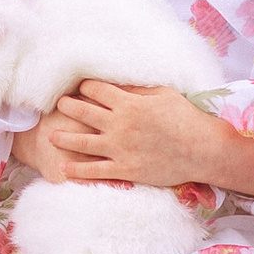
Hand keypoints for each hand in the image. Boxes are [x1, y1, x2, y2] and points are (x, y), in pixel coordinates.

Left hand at [28, 82, 253, 196]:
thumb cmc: (186, 118)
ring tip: (51, 135)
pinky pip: (95, 171)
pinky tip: (63, 168)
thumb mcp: (162, 94)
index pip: (95, 89)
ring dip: (64, 138)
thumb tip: (116, 83)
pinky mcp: (126, 170)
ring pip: (82, 143)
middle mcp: (120, 124)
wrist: (203, 150)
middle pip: (82, 112)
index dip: (84, 87)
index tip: (78, 87)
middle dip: (67, 106)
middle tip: (58, 105)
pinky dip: (76, 170)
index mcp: (128, 103)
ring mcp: (120, 149)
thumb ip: (136, 89)